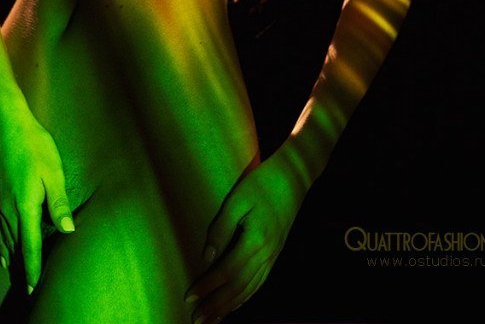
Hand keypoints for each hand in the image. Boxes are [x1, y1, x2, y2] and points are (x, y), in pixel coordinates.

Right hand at [0, 95, 75, 293]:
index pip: (30, 245)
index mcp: (25, 205)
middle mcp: (7, 208)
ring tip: (16, 273)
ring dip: (11, 256)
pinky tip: (1, 248)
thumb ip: (58, 202)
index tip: (34, 287)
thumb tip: (68, 230)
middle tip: (28, 287)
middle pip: (15, 245)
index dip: (33, 268)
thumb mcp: (52, 170)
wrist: (3, 121)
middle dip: (22, 267)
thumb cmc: (33, 142)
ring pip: (4, 237)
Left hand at [183, 143, 308, 322]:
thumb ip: (221, 228)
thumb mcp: (238, 199)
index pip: (226, 271)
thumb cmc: (263, 182)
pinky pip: (260, 282)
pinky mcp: (276, 252)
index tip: (189, 298)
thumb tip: (206, 258)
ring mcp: (273, 255)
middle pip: (237, 287)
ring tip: (211, 320)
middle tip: (196, 320)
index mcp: (256, 241)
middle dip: (215, 306)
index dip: (207, 286)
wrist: (295, 175)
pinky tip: (235, 304)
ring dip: (229, 307)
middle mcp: (267, 254)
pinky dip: (245, 297)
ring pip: (249, 289)